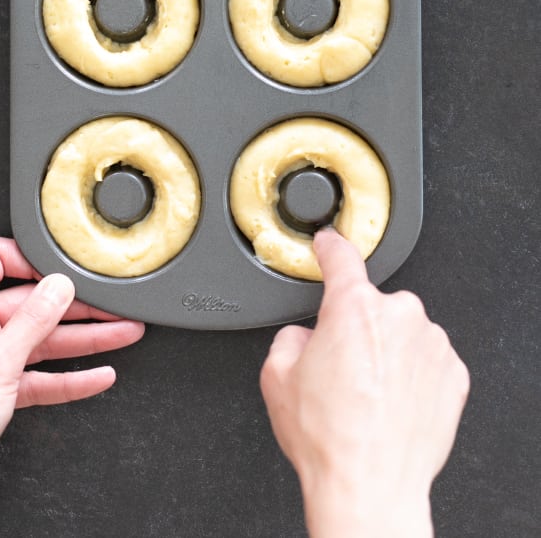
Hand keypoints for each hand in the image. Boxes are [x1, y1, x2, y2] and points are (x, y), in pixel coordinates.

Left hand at [0, 236, 143, 537]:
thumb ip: (33, 320)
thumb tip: (58, 286)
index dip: (31, 258)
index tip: (64, 266)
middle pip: (28, 304)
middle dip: (73, 307)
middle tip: (110, 305)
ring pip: (39, 341)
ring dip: (81, 340)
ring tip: (120, 333)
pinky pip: (37, 375)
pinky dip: (67, 377)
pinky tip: (96, 376)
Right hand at [260, 228, 468, 537]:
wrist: (371, 487)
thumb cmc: (330, 438)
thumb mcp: (277, 375)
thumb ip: (289, 336)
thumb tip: (304, 336)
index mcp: (354, 307)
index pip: (341, 257)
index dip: (329, 247)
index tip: (328, 244)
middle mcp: (399, 316)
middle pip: (372, 305)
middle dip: (357, 328)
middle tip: (341, 369)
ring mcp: (431, 344)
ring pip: (402, 332)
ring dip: (387, 351)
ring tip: (368, 395)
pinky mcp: (454, 374)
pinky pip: (427, 359)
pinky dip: (411, 373)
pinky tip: (391, 403)